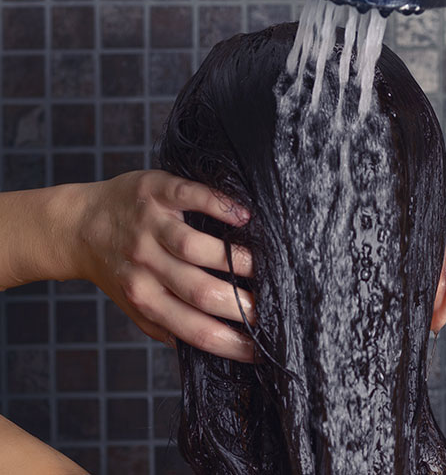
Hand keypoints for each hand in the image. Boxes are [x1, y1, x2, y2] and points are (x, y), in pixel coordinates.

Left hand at [77, 170, 255, 361]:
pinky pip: (190, 198)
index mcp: (145, 298)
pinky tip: (244, 216)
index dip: (232, 343)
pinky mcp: (155, 192)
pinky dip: (219, 206)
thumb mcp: (133, 304)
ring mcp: (150, 227)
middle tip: (272, 306)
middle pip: (200, 291)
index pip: (194, 329)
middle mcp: (146, 265)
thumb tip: (211, 347)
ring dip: (236, 258)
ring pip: (195, 248)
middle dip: (243, 303)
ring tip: (263, 265)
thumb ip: (166, 326)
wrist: (77, 225)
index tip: (262, 348)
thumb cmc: (115, 266)